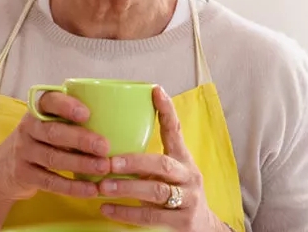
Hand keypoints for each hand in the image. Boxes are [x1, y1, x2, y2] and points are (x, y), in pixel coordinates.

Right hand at [0, 91, 111, 200]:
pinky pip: (50, 181)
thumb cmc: (40, 141)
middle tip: (105, 147)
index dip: (67, 106)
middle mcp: (28, 128)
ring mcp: (24, 151)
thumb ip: (71, 120)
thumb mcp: (48, 124)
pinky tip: (91, 190)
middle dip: (81, 139)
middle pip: (53, 132)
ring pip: (53, 158)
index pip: (49, 101)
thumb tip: (118, 120)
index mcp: (37, 110)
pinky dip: (72, 187)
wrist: (3, 168)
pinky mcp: (24, 174)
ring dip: (80, 163)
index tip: (87, 113)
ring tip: (103, 168)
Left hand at [97, 86, 228, 231]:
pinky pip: (151, 217)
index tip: (156, 91)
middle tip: (110, 161)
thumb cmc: (177, 193)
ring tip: (103, 186)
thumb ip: (147, 160)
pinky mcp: (183, 222)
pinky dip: (126, 213)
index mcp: (183, 159)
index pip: (176, 131)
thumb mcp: (168, 173)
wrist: (204, 228)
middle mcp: (188, 176)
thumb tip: (108, 142)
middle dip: (134, 161)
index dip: (167, 110)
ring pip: (156, 191)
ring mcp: (188, 199)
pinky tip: (106, 208)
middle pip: (162, 164)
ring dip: (127, 187)